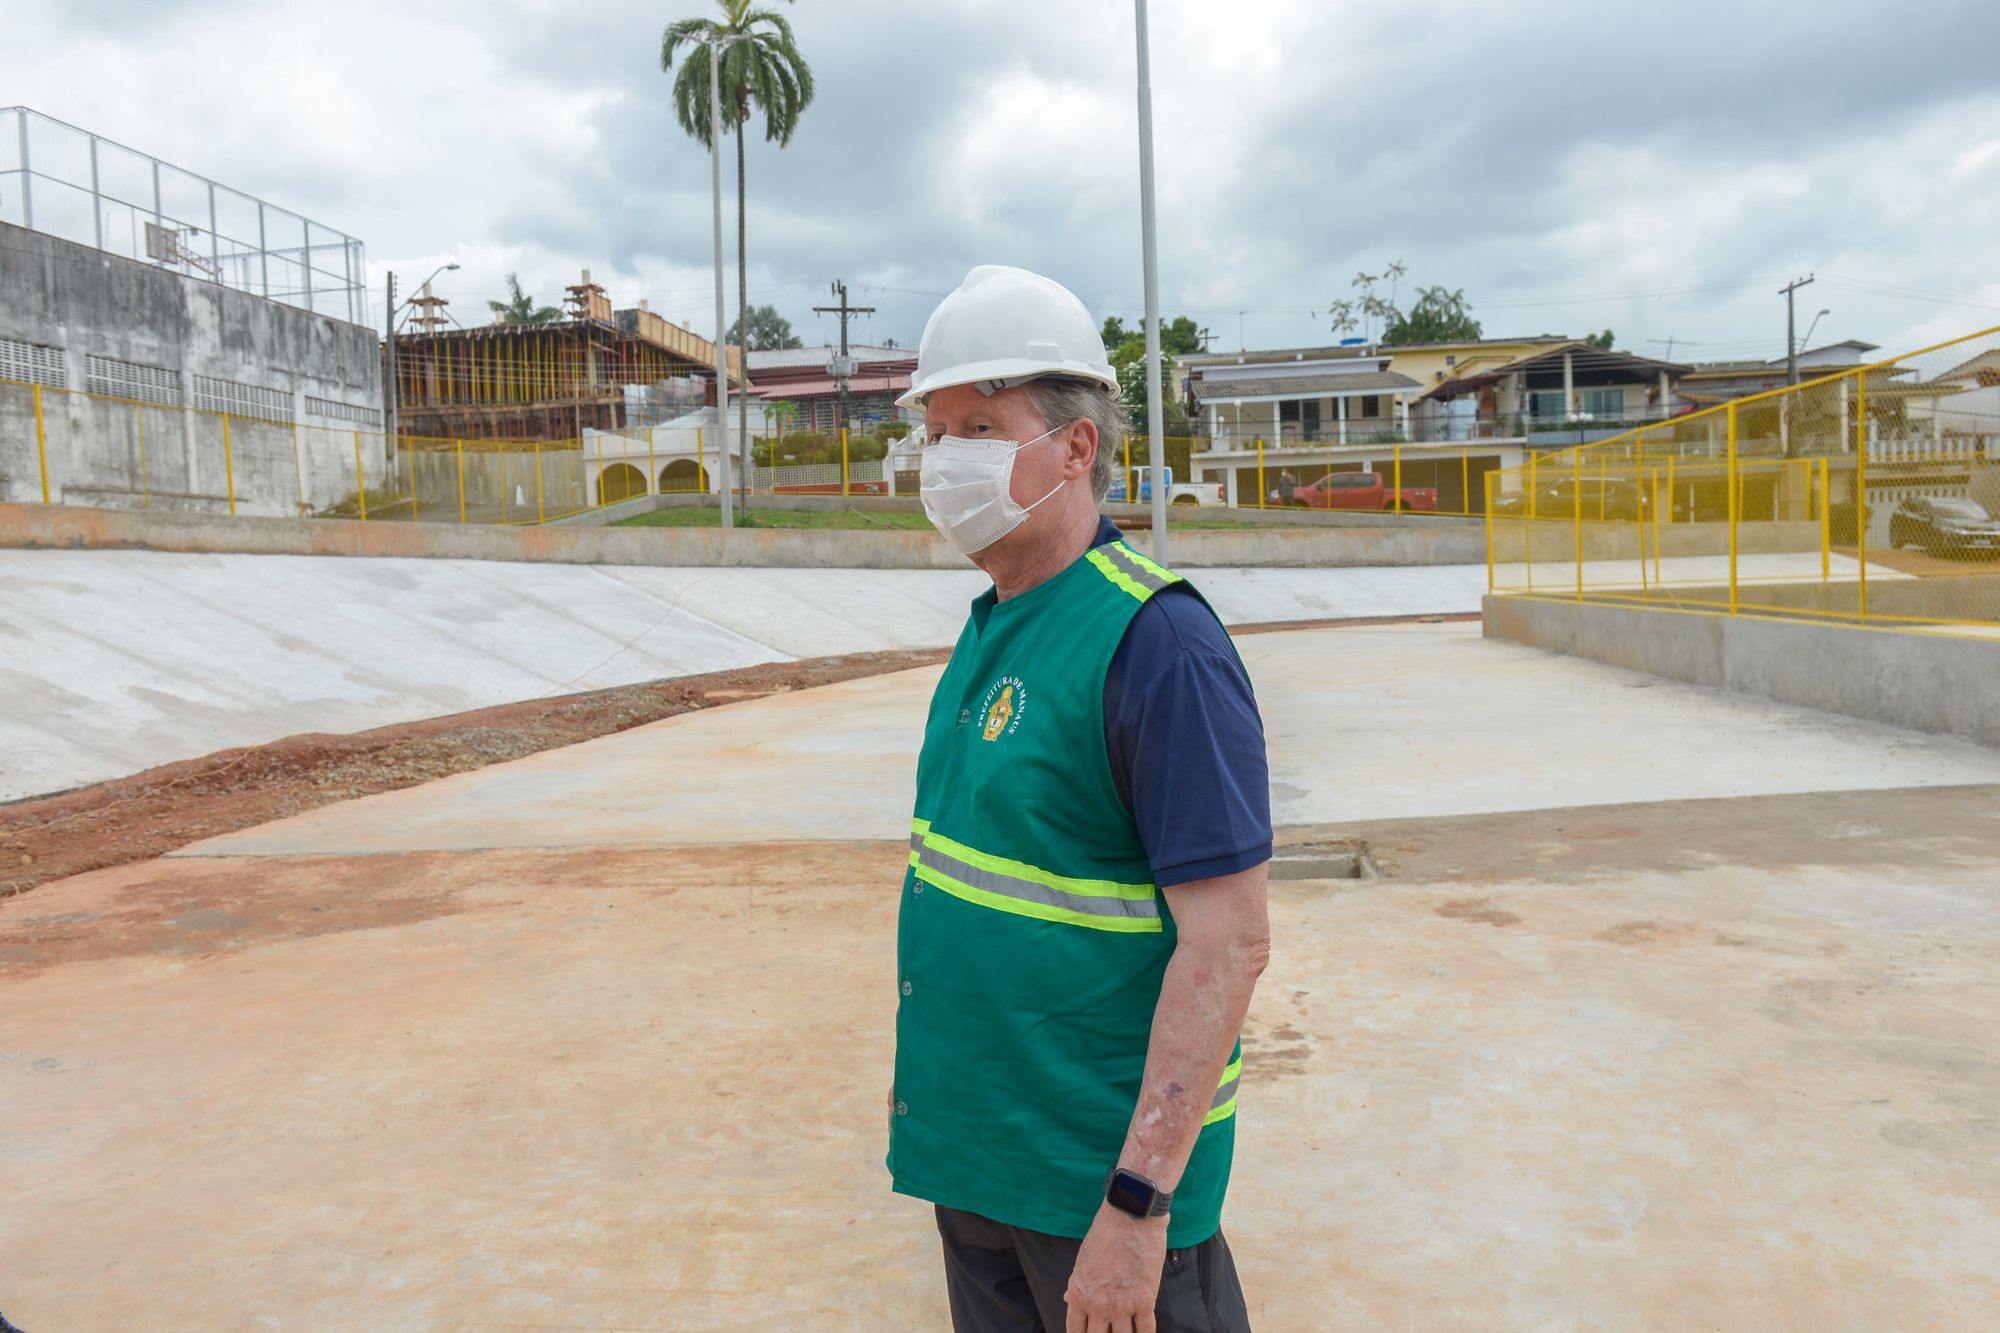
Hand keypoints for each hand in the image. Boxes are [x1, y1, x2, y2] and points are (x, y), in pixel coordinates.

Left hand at [1064, 1201, 1167, 1332]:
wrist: (1130, 1217)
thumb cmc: (1105, 1233)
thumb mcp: (1082, 1260)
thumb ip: (1078, 1284)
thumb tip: (1069, 1299)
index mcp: (1079, 1294)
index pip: (1076, 1331)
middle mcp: (1098, 1306)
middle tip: (1109, 1330)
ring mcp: (1122, 1306)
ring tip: (1125, 1330)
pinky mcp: (1145, 1301)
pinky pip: (1145, 1330)